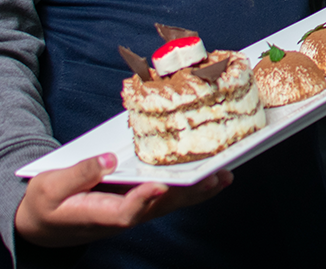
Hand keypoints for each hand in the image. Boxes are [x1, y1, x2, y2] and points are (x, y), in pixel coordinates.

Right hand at [15, 153, 230, 247]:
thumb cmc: (47, 203)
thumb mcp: (52, 186)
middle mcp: (123, 216)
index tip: (161, 185)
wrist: (43, 223)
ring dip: (198, 190)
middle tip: (216, 176)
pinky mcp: (139, 202)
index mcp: (99, 215)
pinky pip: (169, 196)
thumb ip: (80, 173)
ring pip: (170, 202)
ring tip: (225, 174)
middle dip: (189, 192)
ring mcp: (133, 210)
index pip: (127, 210)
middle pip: (160, 206)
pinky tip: (212, 177)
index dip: (146, 198)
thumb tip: (108, 159)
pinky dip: (191, 186)